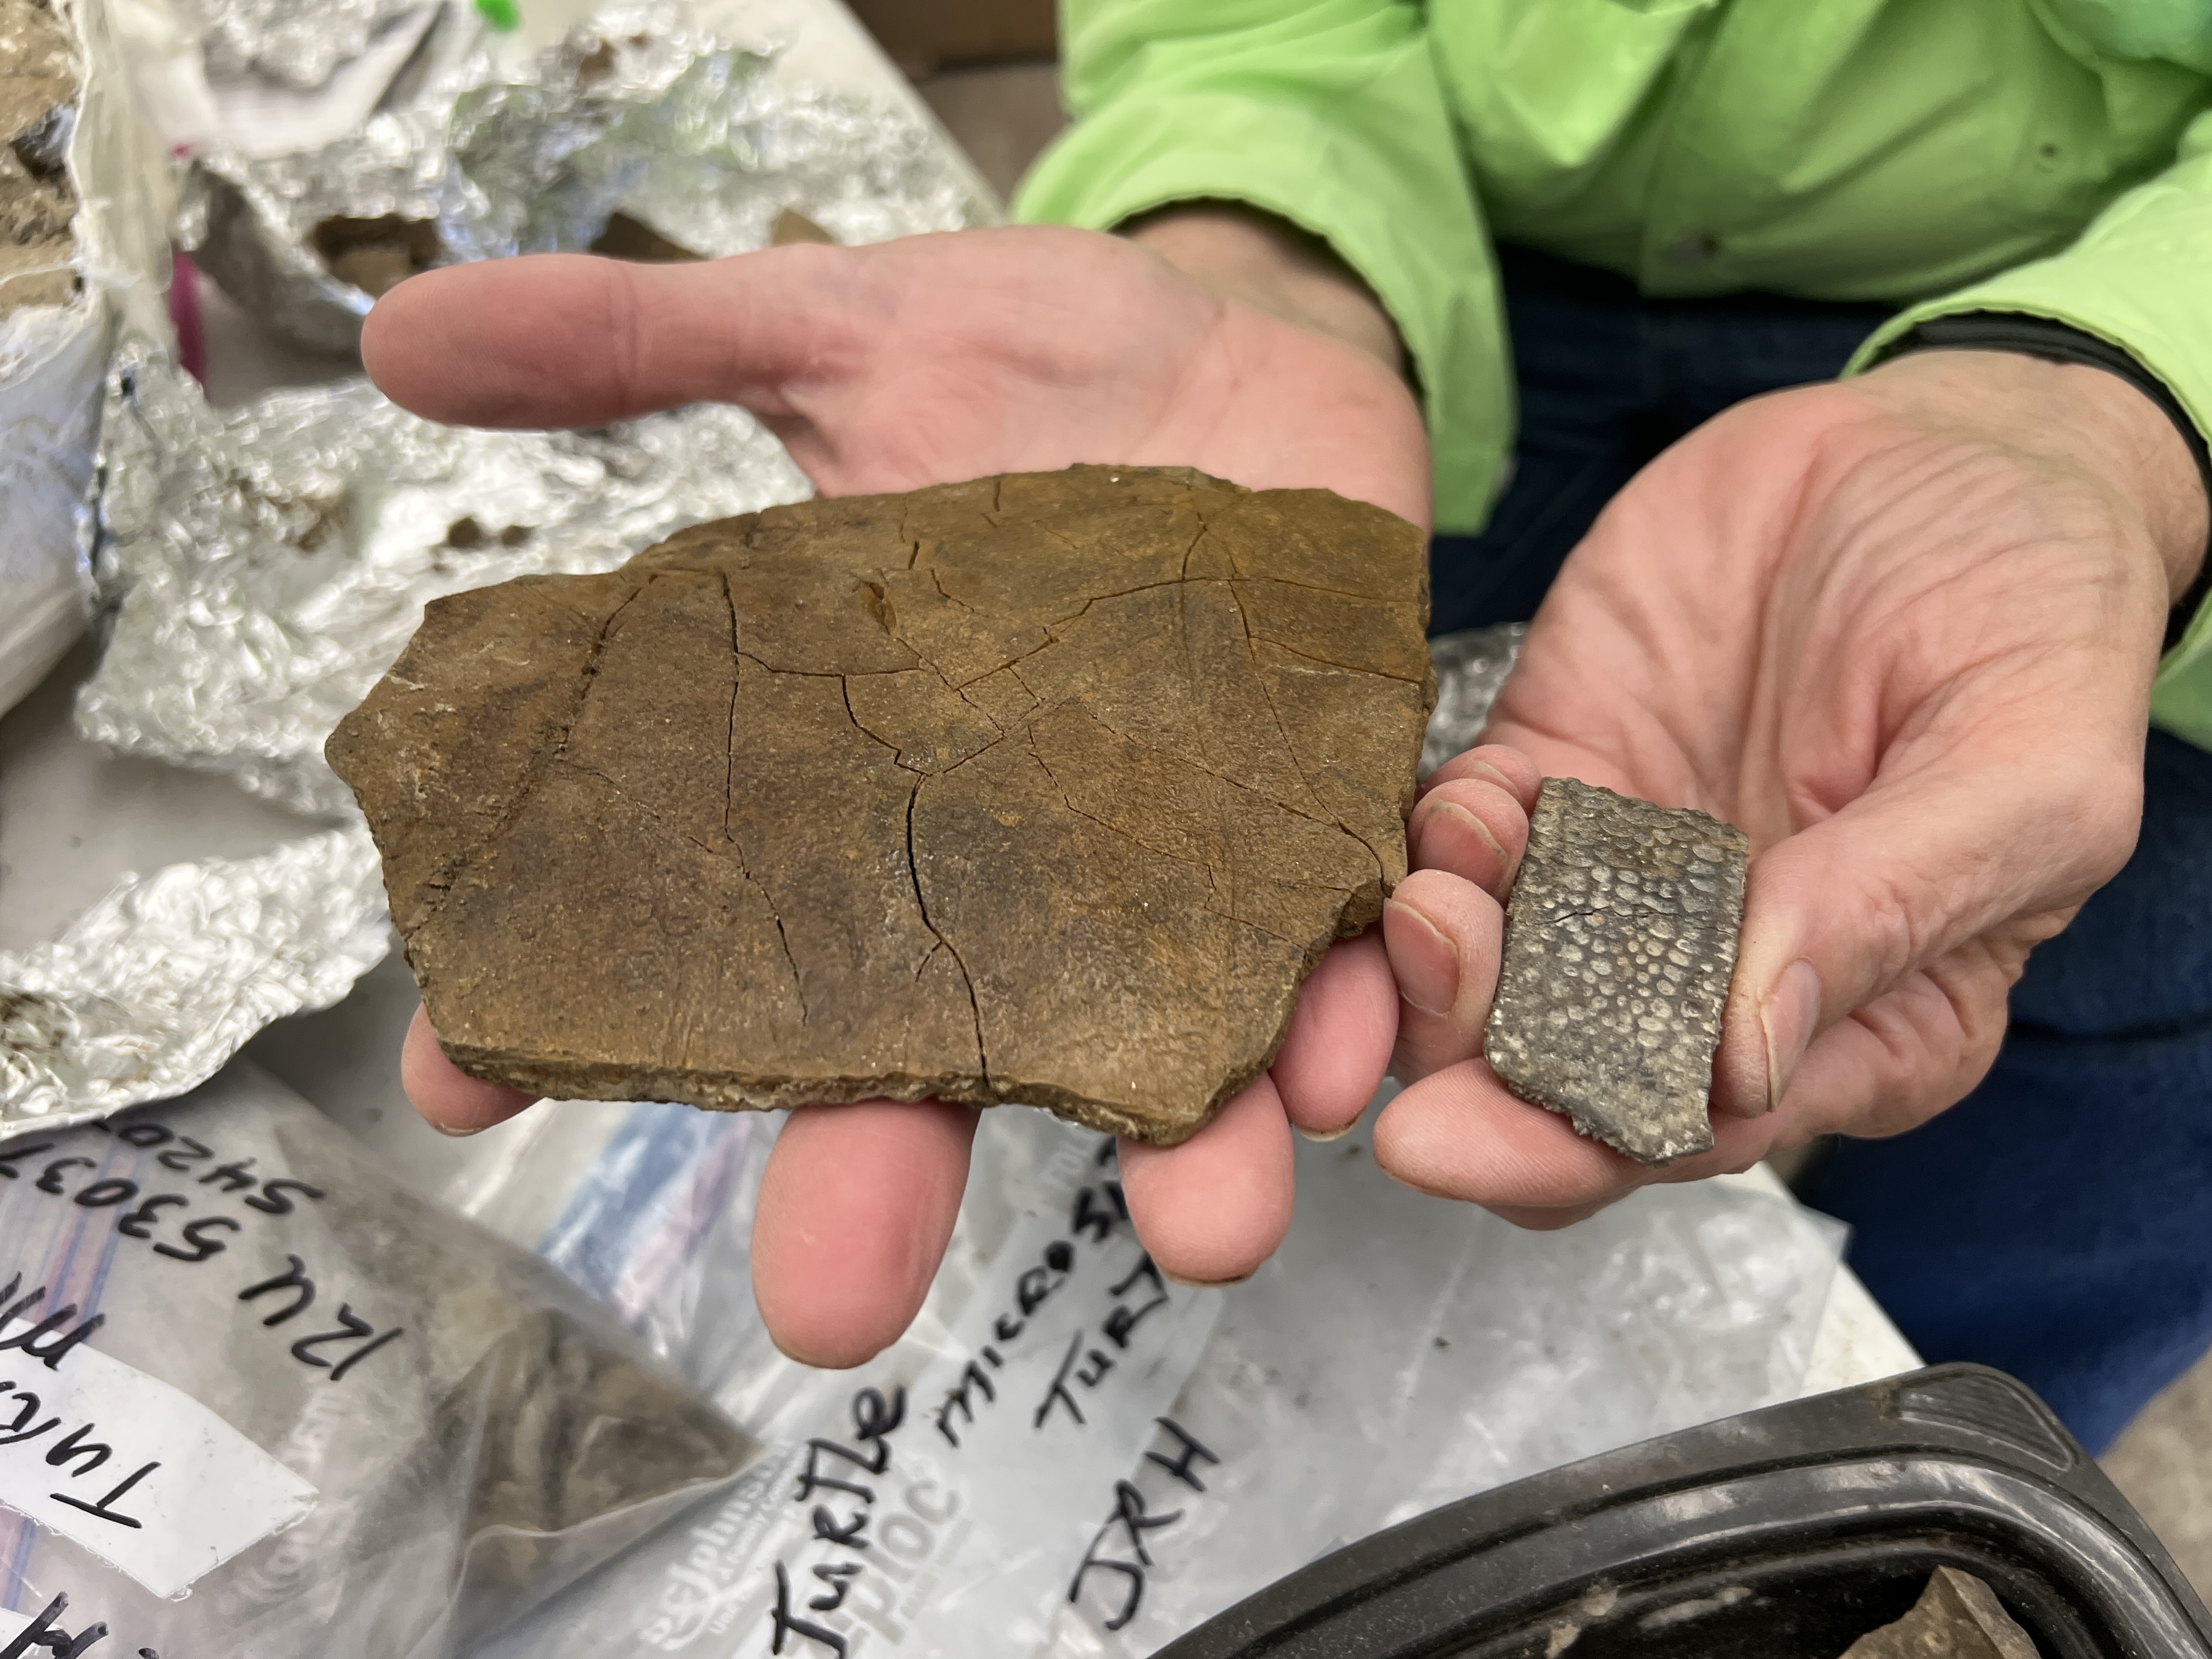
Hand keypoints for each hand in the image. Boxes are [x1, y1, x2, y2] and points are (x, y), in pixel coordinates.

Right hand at [363, 220, 1429, 1363]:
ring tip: (1195, 1229)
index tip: (464, 1079)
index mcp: (862, 780)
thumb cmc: (1034, 352)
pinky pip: (1344, 943)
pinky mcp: (1324, 808)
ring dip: (1186, 1147)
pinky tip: (1348, 1062)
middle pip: (928, 1057)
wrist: (1250, 321)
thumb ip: (643, 343)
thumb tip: (402, 327)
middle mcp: (1009, 861)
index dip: (586, 1009)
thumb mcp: (841, 328)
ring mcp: (1177, 853)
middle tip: (826, 1306)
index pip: (707, 924)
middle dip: (881, 1183)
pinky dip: (1354, 1004)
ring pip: (1169, 1049)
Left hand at [1376, 349, 2209, 1222]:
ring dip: (1437, 972)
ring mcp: (1625, 874)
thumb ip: (1895, 909)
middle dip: (1475, 1085)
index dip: (1589, 1149)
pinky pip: (1464, 838)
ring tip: (1428, 918)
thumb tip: (1751, 1055)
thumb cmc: (2032, 612)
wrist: (1947, 448)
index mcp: (1864, 1020)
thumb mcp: (2026, 767)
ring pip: (1492, 973)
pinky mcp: (1559, 768)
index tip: (1488, 1143)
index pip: (1702, 1130)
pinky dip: (1433, 847)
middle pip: (1566, 1081)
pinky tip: (1449, 826)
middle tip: (1413, 1064)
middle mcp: (1724, 970)